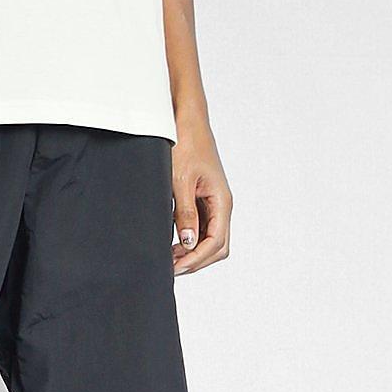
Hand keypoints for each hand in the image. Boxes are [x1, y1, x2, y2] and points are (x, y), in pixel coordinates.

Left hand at [171, 125, 231, 274]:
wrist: (187, 122)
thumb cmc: (186, 145)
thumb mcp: (180, 180)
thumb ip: (185, 212)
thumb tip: (188, 242)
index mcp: (222, 201)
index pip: (216, 242)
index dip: (196, 259)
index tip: (175, 268)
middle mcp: (221, 205)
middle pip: (217, 246)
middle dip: (196, 261)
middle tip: (170, 268)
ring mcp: (213, 203)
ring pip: (210, 239)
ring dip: (193, 252)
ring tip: (169, 259)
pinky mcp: (203, 200)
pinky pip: (202, 228)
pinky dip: (190, 240)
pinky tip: (172, 244)